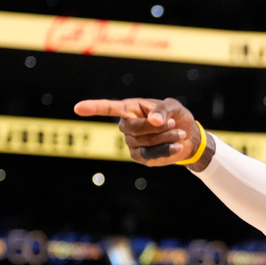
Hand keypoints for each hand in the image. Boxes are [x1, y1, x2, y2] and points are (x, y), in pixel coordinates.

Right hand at [73, 97, 198, 166]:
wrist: (188, 137)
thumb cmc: (177, 117)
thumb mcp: (173, 107)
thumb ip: (163, 110)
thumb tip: (153, 120)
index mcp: (130, 108)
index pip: (109, 107)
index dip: (93, 107)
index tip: (78, 108)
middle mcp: (126, 126)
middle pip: (133, 128)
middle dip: (156, 127)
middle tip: (174, 123)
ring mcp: (131, 143)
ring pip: (144, 141)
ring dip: (165, 137)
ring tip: (179, 133)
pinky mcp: (140, 157)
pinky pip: (149, 155)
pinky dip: (165, 150)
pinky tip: (177, 146)